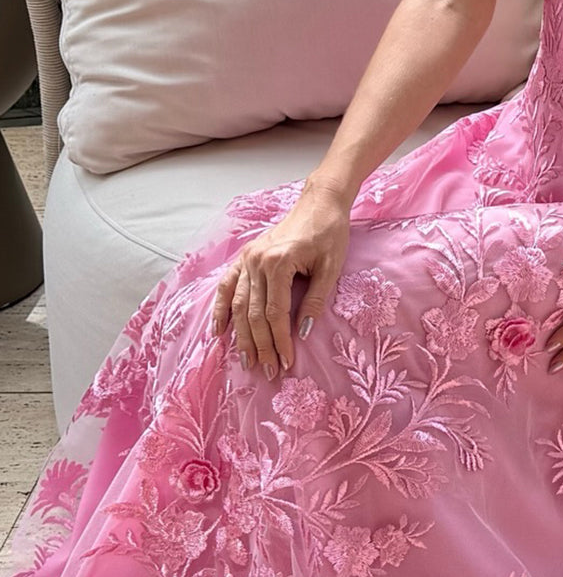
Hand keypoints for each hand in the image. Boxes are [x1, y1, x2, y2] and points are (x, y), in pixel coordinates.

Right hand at [210, 177, 351, 378]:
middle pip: (253, 314)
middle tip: (267, 372)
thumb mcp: (331, 268)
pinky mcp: (244, 257)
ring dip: (241, 336)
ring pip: (237, 305)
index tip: (286, 363)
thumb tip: (303, 333)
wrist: (318, 204)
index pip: (275, 313)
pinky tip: (218, 332)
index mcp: (278, 263)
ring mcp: (247, 259)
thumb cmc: (330, 234)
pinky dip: (220, 310)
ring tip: (246, 361)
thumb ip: (315, 300)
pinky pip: (226, 286)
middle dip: (260, 346)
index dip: (280, 341)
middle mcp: (256, 262)